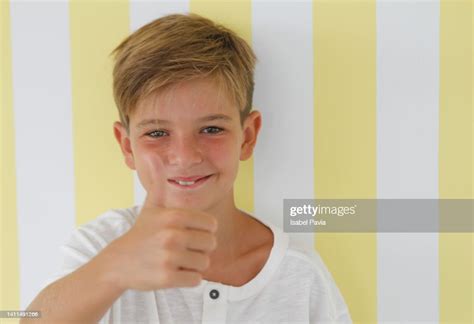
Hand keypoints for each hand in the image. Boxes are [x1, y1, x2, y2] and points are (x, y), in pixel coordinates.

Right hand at [100, 156, 217, 290]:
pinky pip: (196, 280)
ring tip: (177, 260)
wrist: (118, 263)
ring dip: (194, 264)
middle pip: (211, 244)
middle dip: (200, 248)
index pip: (212, 224)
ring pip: (205, 263)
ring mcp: (169, 257)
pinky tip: (173, 272)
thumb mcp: (151, 206)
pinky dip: (188, 278)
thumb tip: (153, 155)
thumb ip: (159, 182)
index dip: (203, 230)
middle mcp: (172, 235)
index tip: (188, 233)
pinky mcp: (167, 277)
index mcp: (174, 216)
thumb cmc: (141, 233)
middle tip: (182, 249)